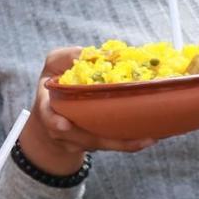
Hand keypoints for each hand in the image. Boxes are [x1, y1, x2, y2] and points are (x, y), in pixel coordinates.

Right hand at [22, 48, 159, 175]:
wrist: (53, 112)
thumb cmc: (55, 82)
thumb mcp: (53, 65)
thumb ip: (67, 57)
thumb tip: (97, 53)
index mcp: (49, 109)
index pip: (49, 117)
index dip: (55, 122)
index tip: (64, 125)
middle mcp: (63, 131)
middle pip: (86, 139)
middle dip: (110, 140)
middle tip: (134, 138)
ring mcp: (78, 141)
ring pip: (103, 145)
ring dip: (127, 143)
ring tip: (150, 138)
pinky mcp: (94, 144)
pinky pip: (112, 145)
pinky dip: (130, 142)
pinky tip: (150, 137)